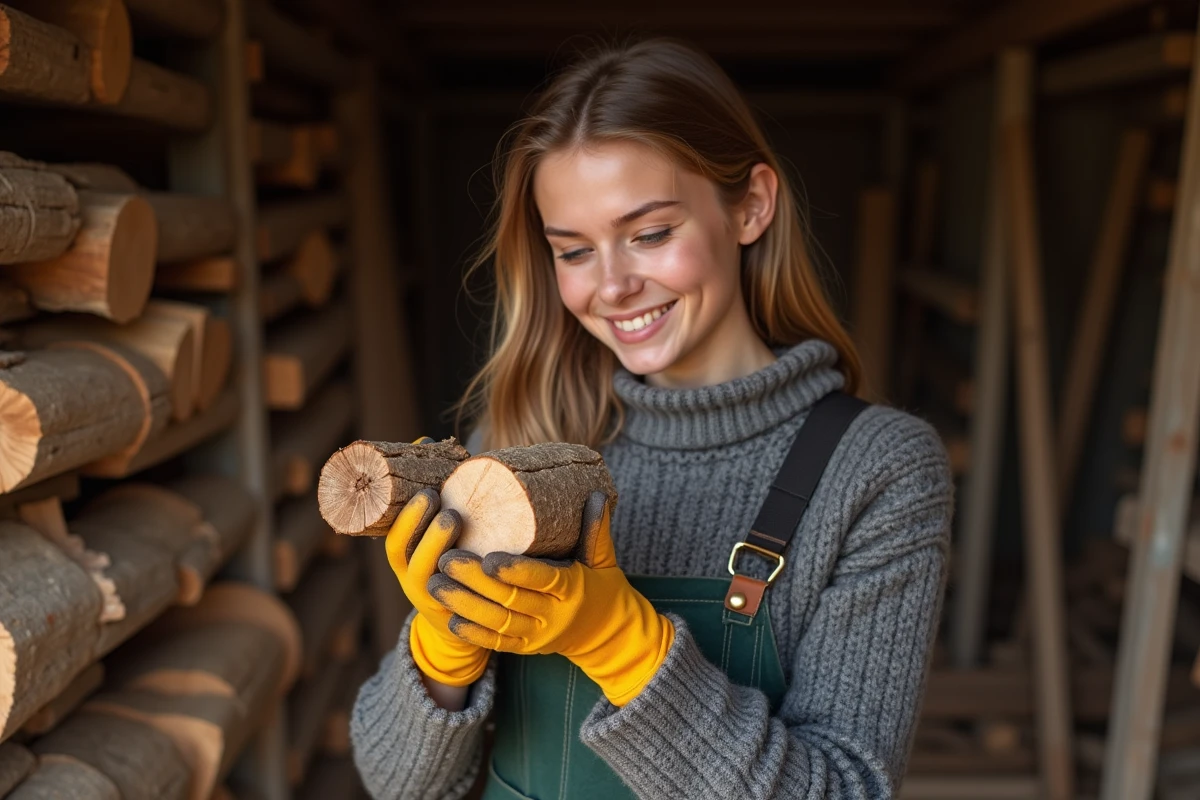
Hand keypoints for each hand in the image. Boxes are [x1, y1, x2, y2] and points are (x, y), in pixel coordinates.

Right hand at [384, 485, 488, 686]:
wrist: (462, 617)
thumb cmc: (447, 554)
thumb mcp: (431, 529)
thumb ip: (431, 491)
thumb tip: (425, 440)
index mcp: (405, 561)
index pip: (396, 543)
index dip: (408, 520)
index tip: (429, 493)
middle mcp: (415, 581)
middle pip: (414, 563)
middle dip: (429, 535)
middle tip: (450, 510)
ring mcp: (438, 600)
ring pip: (436, 583)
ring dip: (447, 555)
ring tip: (462, 525)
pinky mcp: (463, 615)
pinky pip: (465, 601)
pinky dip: (475, 581)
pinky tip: (489, 560)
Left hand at [429, 491, 673, 705]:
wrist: (610, 637)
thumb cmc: (605, 590)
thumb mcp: (605, 560)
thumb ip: (596, 529)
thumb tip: (595, 493)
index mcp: (573, 590)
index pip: (542, 579)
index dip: (515, 570)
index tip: (488, 557)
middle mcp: (554, 616)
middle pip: (511, 599)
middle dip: (476, 581)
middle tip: (446, 560)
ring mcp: (538, 636)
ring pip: (497, 622)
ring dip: (464, 605)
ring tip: (434, 584)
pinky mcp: (526, 649)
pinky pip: (496, 644)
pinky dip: (472, 633)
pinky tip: (448, 618)